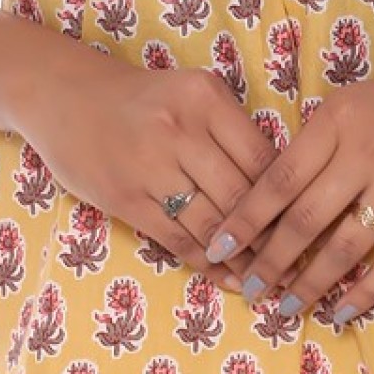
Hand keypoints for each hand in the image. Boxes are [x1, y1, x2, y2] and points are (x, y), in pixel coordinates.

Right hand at [17, 44, 278, 289]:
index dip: (286, 197)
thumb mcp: (192, 94)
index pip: (262, 156)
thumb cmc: (143, 99)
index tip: (305, 223)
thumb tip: (279, 189)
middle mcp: (180, 129)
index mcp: (205, 97)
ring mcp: (150, 165)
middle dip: (271, 236)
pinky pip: (177, 239)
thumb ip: (230, 131)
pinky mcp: (125, 199)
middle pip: (241, 195)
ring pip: (212, 223)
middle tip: (293, 263)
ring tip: (266, 279)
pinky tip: (226, 277)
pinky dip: (207, 263)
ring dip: (242, 258)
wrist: (67, 96)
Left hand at [202, 29, 373, 324]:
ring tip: (287, 308)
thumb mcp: (355, 103)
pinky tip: (342, 310)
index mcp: (336, 121)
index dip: (244, 220)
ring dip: (310, 284)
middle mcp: (363, 152)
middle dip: (270, 262)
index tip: (217, 248)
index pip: (277, 179)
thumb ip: (319, 144)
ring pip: (343, 247)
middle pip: (303, 220)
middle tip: (249, 292)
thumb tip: (276, 195)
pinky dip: (365, 291)